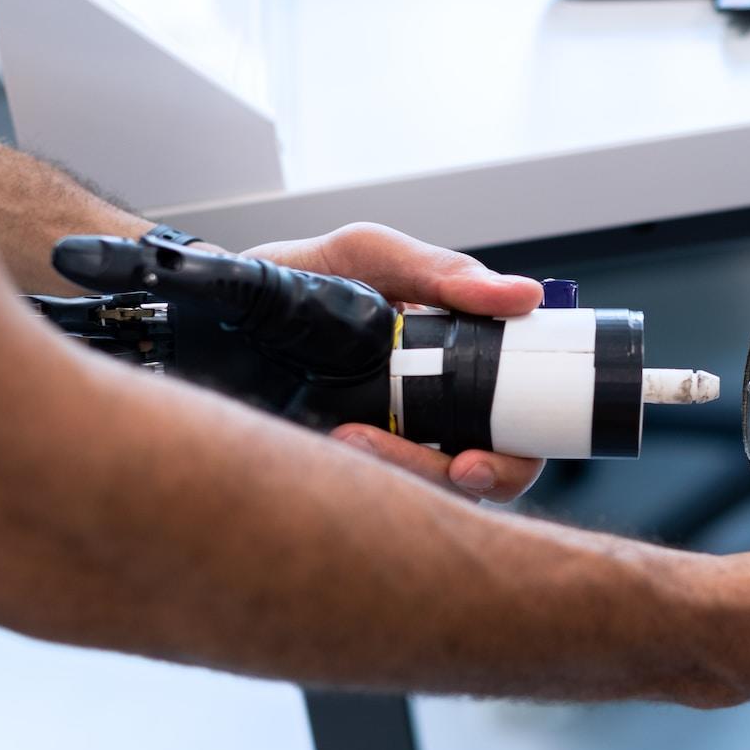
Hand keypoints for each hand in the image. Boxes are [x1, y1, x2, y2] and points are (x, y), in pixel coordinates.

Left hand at [247, 222, 546, 501]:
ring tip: (355, 440)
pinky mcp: (350, 466)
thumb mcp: (369, 254)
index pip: (524, 423)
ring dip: (410, 476)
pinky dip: (366, 478)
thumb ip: (439, 271)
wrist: (225, 303)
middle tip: (454, 469)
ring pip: (435, 492)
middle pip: (490, 472)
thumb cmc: (305, 276)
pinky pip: (377, 495)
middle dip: (481, 480)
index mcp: (462, 362)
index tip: (477, 458)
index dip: (519, 453)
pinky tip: (335, 446)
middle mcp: (439, 412)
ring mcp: (396, 442)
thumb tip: (523, 295)